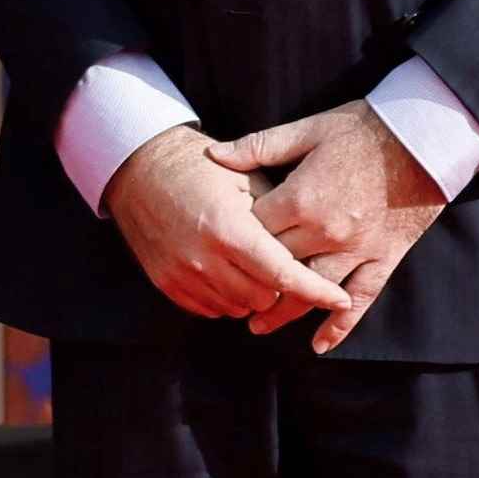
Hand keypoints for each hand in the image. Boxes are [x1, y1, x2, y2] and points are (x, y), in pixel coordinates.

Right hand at [102, 122, 353, 336]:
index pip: (284, 275)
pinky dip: (226, 299)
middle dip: (283, 289)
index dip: (316, 290)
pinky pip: (209, 308)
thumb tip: (312, 249)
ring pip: (237, 307)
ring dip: (255, 295)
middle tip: (288, 269)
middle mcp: (204, 257)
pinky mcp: (165, 282)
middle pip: (263, 298)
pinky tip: (230, 275)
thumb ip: (279, 217)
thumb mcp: (247, 180)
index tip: (338, 297)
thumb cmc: (200, 168)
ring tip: (256, 269)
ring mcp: (181, 273)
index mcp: (230, 229)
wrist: (140, 169)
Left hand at [219, 99, 448, 350]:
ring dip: (283, 313)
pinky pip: (360, 299)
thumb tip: (213, 156)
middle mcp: (325, 231)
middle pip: (276, 266)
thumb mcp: (308, 129)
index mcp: (300, 199)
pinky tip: (319, 345)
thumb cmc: (365, 127)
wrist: (427, 136)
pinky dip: (340, 325)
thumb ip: (259, 147)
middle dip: (251, 281)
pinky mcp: (385, 257)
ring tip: (257, 326)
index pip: (254, 231)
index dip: (235, 239)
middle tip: (226, 296)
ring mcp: (357, 249)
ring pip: (312, 291)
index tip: (221, 247)